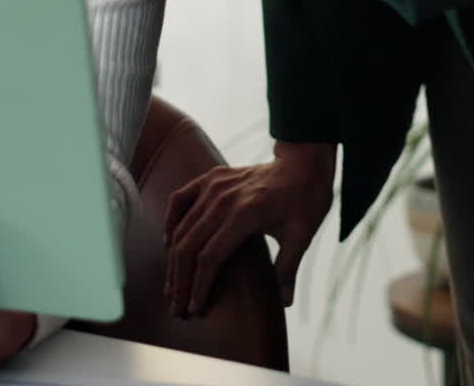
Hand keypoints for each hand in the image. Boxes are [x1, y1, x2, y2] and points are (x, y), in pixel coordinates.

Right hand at [164, 143, 335, 314]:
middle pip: (189, 245)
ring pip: (182, 226)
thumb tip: (284, 304)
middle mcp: (224, 199)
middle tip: (175, 307)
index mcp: (245, 214)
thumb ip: (287, 270)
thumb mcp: (301, 236)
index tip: (193, 309)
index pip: (210, 257)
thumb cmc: (305, 201)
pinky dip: (171, 219)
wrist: (302, 164)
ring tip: (171, 286)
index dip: (199, 285)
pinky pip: (181, 198)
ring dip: (173, 259)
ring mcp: (215, 185)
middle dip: (179, 279)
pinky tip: (168, 241)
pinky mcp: (212, 177)